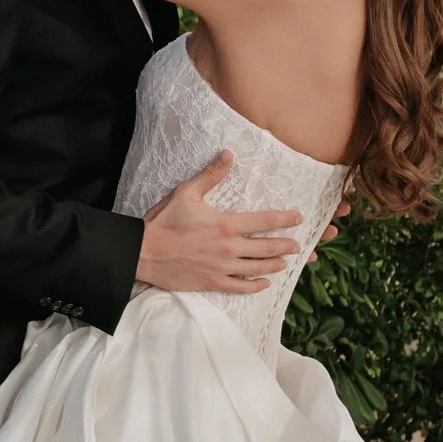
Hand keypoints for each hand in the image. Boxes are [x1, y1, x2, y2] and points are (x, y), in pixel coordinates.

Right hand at [134, 156, 303, 294]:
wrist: (144, 252)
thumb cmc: (164, 221)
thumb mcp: (186, 192)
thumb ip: (211, 175)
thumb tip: (228, 154)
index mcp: (226, 224)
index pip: (264, 220)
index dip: (285, 219)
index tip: (298, 218)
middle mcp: (229, 247)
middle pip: (267, 247)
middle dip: (286, 246)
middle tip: (298, 245)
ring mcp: (222, 267)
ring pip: (258, 268)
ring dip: (275, 265)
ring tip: (285, 262)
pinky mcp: (213, 282)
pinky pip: (241, 287)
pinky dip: (256, 285)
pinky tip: (264, 283)